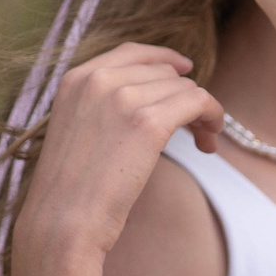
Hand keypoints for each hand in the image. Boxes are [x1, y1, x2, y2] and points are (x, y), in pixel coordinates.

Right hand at [11, 45, 222, 265]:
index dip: (165, 59)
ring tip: (204, 143)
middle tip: (196, 130)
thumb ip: (106, 106)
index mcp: (76, 79)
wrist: (62, 223)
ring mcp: (123, 98)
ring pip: (185, 88)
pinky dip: (213, 116)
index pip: (132, 52)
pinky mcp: (148, 122)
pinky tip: (210, 142)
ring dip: (202, 113)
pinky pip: (199, 102)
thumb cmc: (72, 192)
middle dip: (184, 97)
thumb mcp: (78, 132)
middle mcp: (98, 80)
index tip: (186, 71)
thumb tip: (159, 95)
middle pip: (164, 73)